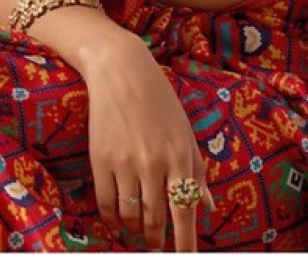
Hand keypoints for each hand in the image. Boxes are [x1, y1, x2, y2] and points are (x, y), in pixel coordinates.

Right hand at [81, 30, 211, 251]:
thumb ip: (196, 171)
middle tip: (156, 246)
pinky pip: (106, 204)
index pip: (185, 212)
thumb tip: (207, 207)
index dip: (185, 243)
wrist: (121, 70)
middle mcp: (154, 163)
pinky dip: (112, 219)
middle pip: (155, 219)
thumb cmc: (159, 100)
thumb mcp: (185, 132)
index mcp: (180, 156)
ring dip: (135, 230)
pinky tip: (116, 222)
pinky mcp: (101, 159)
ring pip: (131, 216)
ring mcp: (126, 162)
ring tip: (138, 231)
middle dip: (157, 239)